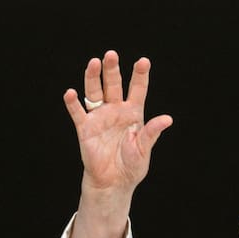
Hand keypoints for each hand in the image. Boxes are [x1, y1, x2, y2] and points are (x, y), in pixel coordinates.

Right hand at [64, 50, 172, 194]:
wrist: (113, 183)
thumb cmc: (132, 166)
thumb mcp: (144, 149)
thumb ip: (152, 132)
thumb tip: (167, 119)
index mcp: (134, 113)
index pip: (138, 89)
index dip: (140, 75)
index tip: (143, 61)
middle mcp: (116, 110)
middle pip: (114, 84)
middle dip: (112, 70)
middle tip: (111, 54)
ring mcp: (100, 117)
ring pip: (95, 92)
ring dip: (93, 77)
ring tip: (93, 63)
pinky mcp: (85, 128)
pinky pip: (78, 112)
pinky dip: (73, 103)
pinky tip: (71, 93)